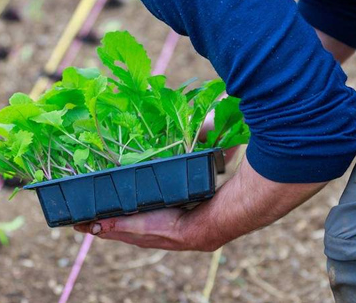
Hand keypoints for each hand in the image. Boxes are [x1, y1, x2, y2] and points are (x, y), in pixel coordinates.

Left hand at [73, 207, 221, 251]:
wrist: (197, 228)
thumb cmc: (167, 226)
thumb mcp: (138, 224)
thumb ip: (116, 225)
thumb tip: (92, 227)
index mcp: (127, 234)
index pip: (100, 229)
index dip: (86, 224)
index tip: (72, 219)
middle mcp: (135, 232)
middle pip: (111, 225)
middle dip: (98, 218)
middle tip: (85, 210)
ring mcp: (147, 226)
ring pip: (125, 219)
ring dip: (114, 214)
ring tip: (105, 206)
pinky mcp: (159, 219)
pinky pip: (139, 214)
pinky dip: (131, 209)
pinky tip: (135, 203)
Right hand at [75, 156, 327, 251]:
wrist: (269, 180)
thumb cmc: (251, 160)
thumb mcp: (217, 144)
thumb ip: (207, 134)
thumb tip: (204, 119)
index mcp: (197, 205)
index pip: (160, 211)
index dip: (133, 210)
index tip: (110, 206)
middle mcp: (193, 225)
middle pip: (146, 227)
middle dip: (115, 223)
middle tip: (87, 220)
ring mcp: (190, 235)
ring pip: (142, 233)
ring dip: (113, 228)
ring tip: (85, 224)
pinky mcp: (188, 236)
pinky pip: (149, 233)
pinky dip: (123, 228)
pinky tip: (101, 225)